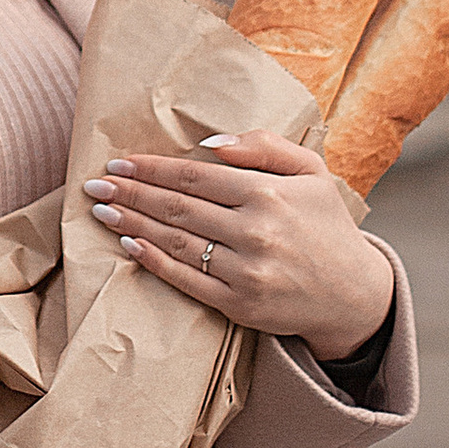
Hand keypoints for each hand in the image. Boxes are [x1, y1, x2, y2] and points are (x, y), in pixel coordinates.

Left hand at [82, 131, 397, 359]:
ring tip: (102, 211)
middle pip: (177, 208)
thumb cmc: (326, 224)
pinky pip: (187, 280)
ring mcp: (247, 271)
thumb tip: (209, 143)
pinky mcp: (240, 304)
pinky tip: (130, 245)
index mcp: (269, 194)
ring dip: (132, 225)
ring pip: (176, 242)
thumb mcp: (311, 171)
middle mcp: (256, 231)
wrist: (354, 294)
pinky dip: (154, 261)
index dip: (152, 168)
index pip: (194, 177)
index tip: (119, 162)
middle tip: (94, 185)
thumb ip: (264, 147)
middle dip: (131, 193)